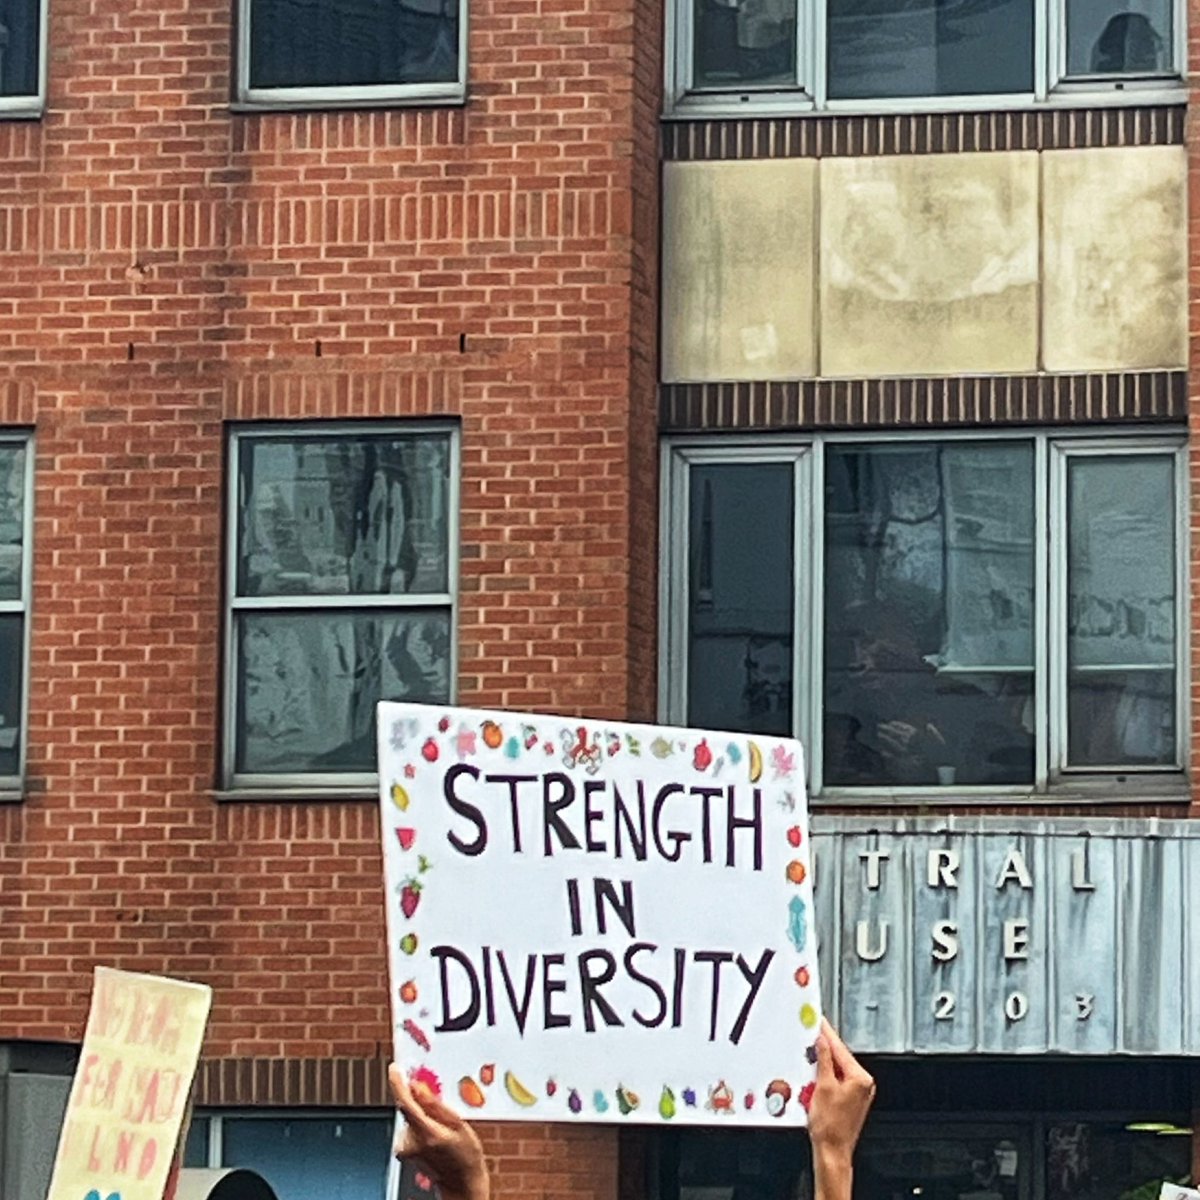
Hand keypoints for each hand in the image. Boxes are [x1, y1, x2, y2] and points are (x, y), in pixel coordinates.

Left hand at [389, 1064, 489, 1199]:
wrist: (461, 1182)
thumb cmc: (465, 1154)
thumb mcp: (459, 1124)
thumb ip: (435, 1104)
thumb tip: (417, 1086)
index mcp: (427, 1135)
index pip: (405, 1104)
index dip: (398, 1084)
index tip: (395, 1068)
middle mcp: (411, 1143)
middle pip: (408, 1108)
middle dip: (419, 1099)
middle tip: (438, 1103)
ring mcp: (405, 1149)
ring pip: (409, 1116)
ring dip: (421, 1113)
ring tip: (440, 1126)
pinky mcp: (403, 1151)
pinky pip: (408, 1125)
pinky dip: (418, 1122)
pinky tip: (433, 1132)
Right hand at [808, 1021, 875, 1199]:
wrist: (832, 1151)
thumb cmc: (830, 1127)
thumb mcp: (822, 1086)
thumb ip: (823, 1060)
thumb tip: (821, 1041)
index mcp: (860, 1078)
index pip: (839, 1048)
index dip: (826, 1034)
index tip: (818, 1021)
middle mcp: (863, 1084)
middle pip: (839, 1058)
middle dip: (823, 1050)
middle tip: (809, 1038)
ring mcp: (857, 1093)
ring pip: (836, 1069)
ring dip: (822, 1064)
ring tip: (809, 1061)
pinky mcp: (850, 1101)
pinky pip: (835, 1080)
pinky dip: (824, 1077)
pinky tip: (813, 1079)